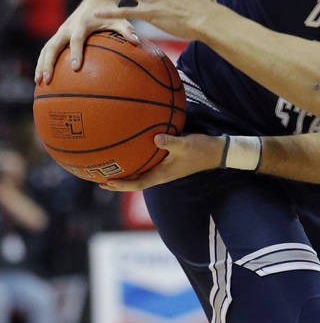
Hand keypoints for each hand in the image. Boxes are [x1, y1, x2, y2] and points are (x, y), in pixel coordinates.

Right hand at [35, 3, 140, 83]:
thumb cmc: (109, 12)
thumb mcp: (119, 18)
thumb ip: (127, 30)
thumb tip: (136, 42)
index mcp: (82, 24)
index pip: (77, 40)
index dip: (76, 53)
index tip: (76, 68)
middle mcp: (68, 27)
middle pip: (53, 46)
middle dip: (49, 63)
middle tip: (47, 79)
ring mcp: (61, 31)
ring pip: (46, 49)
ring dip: (41, 65)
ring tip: (38, 82)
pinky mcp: (58, 35)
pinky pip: (47, 50)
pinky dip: (43, 62)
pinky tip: (41, 77)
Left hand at [101, 133, 224, 191]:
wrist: (216, 151)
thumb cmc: (201, 149)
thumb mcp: (185, 144)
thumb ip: (170, 141)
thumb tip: (155, 137)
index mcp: (162, 174)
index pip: (137, 184)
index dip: (121, 185)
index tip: (105, 182)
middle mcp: (161, 174)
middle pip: (135, 182)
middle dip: (118, 182)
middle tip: (99, 178)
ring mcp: (165, 168)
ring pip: (141, 173)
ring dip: (127, 173)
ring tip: (112, 168)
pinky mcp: (169, 161)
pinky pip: (148, 164)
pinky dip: (138, 162)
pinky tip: (133, 151)